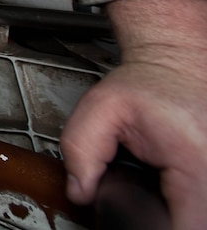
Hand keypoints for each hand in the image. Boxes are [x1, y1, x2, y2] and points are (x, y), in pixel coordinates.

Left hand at [61, 0, 206, 229]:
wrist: (176, 60)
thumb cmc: (147, 83)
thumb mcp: (100, 109)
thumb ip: (80, 152)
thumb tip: (80, 192)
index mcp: (196, 162)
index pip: (188, 226)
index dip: (156, 226)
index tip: (138, 215)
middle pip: (195, 223)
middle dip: (163, 219)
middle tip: (142, 197)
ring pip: (199, 217)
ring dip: (177, 212)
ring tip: (156, 189)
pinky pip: (201, 207)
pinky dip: (185, 204)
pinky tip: (170, 190)